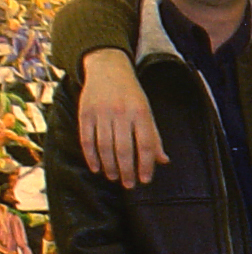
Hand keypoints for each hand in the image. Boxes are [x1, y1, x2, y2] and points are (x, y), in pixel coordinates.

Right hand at [78, 49, 167, 186]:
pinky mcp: (85, 112)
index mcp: (141, 113)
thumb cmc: (132, 95)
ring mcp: (101, 113)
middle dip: (127, 170)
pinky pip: (86, 139)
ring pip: (104, 146)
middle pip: (123, 149)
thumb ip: (154, 136)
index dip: (145, 164)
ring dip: (109, 166)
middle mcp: (121, 113)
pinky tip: (96, 168)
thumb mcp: (147, 112)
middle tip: (128, 185)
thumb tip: (163, 161)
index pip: (145, 144)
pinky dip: (91, 156)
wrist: (108, 68)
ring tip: (114, 177)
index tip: (144, 180)